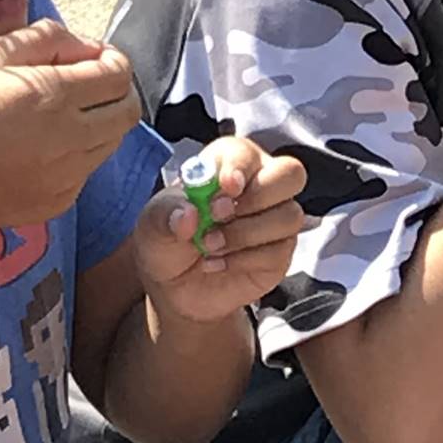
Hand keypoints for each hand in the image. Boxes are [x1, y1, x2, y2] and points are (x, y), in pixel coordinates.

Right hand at [0, 21, 141, 226]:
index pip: (119, 74)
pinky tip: (44, 146)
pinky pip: (86, 172)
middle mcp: (68, 140)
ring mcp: (64, 177)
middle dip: (115, 91)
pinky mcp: (53, 204)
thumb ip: (44, 40)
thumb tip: (86, 45)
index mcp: (52, 97)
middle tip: (89, 82)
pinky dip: (78, 155)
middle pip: (127, 110)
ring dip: (100, 123)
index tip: (94, 56)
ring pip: (111, 143)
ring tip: (62, 114)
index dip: (111, 59)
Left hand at [134, 138, 306, 324]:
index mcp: (227, 167)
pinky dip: (244, 260)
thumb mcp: (151, 227)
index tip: (225, 187)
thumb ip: (165, 214)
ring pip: (289, 215)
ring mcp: (275, 219)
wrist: (175, 291)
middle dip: (259, 195)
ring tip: (209, 247)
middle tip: (220, 216)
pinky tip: (219, 263)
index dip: (239, 166)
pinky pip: (280, 250)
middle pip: (290, 173)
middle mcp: (259, 187)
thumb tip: (188, 215)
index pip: (246, 152)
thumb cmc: (167, 244)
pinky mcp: (280, 252)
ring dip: (245, 233)